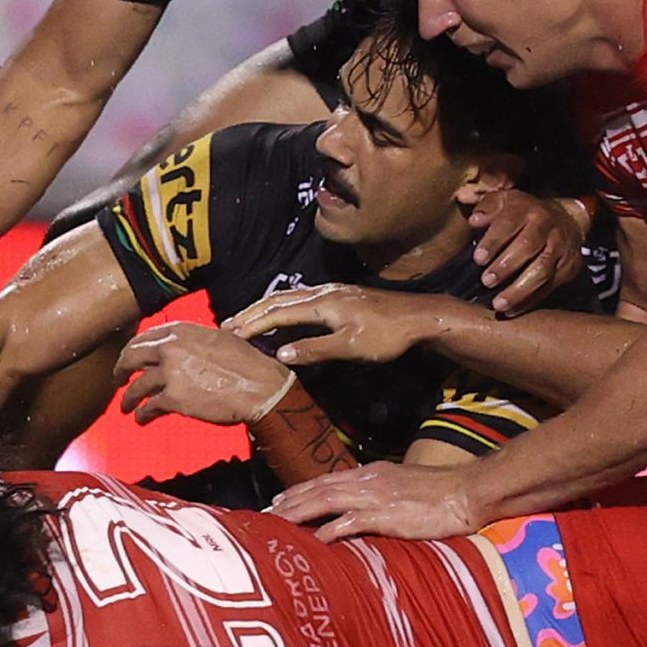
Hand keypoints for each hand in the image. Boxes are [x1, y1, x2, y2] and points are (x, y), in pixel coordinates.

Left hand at [115, 322, 294, 426]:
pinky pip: (149, 406)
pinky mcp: (174, 398)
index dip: (133, 350)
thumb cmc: (248, 365)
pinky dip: (142, 414)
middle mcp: (171, 348)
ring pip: (136, 386)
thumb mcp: (221, 338)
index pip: (145, 337)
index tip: (130, 358)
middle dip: (120, 369)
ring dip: (128, 397)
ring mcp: (170, 373)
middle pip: (132, 357)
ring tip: (125, 406)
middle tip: (118, 379)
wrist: (260, 387)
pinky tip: (141, 419)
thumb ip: (195, 341)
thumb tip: (184, 347)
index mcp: (182, 331)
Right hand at [222, 283, 444, 366]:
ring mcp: (332, 292)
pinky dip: (282, 306)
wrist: (419, 317)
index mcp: (322, 304)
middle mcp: (323, 293)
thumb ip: (315, 349)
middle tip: (226, 325)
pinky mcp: (340, 296)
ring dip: (265, 308)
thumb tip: (279, 354)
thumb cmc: (387, 334)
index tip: (230, 334)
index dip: (252, 324)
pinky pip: (301, 299)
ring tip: (246, 320)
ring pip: (289, 297)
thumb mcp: (350, 347)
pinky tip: (282, 315)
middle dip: (251, 313)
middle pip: (278, 300)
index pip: (277, 312)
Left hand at [269, 461, 479, 541]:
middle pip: (317, 489)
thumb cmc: (441, 493)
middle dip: (289, 503)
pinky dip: (330, 530)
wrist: (467, 491)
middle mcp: (367, 481)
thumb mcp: (403, 486)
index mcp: (371, 474)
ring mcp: (375, 497)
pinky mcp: (386, 515)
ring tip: (276, 526)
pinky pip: (351, 522)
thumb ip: (381, 492)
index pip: (326, 480)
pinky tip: (314, 541)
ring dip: (298, 514)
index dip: (299, 491)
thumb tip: (364, 504)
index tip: (278, 502)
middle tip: (263, 516)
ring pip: (325, 501)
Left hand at [462, 186, 584, 313]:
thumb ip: (487, 208)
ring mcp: (561, 248)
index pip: (509, 223)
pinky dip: (530, 301)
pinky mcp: (568, 267)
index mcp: (527, 209)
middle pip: (528, 246)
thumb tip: (475, 220)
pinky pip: (550, 287)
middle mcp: (547, 226)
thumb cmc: (527, 214)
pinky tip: (512, 310)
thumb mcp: (506, 202)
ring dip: (519, 290)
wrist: (568, 218)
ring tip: (499, 304)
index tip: (478, 258)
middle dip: (506, 266)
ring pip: (542, 270)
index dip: (493, 241)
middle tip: (487, 281)